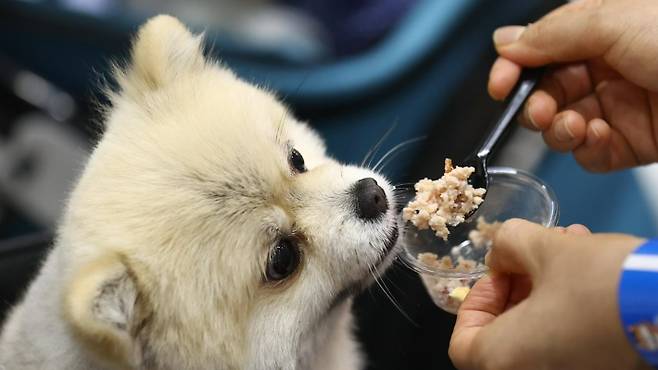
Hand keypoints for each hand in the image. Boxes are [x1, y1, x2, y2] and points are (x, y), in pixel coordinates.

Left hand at [448, 219, 648, 369]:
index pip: (462, 343)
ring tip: (569, 245)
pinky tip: (588, 266)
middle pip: (503, 335)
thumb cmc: (603, 285)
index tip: (499, 274)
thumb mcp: (544, 248)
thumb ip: (507, 244)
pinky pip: (567, 341)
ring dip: (546, 287)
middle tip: (533, 255)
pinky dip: (567, 307)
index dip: (476, 302)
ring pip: (539, 333)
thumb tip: (501, 251)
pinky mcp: (598, 369)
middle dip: (518, 285)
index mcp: (504, 361)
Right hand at [488, 0, 657, 171]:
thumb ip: (553, 34)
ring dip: (557, 128)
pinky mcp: (631, 144)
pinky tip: (595, 137)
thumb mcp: (613, 21)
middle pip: (547, 91)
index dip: (515, 68)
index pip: (542, 51)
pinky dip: (584, 148)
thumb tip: (504, 42)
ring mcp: (618, 108)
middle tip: (540, 111)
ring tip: (571, 126)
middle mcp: (606, 70)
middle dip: (536, 104)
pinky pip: (589, 152)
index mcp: (601, 33)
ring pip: (562, 125)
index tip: (500, 85)